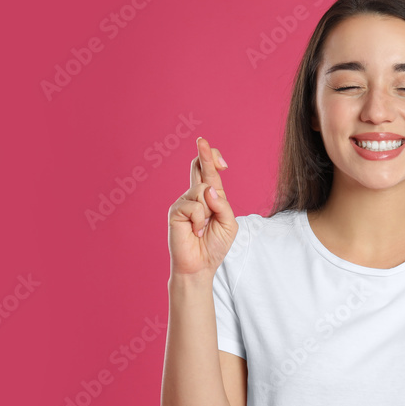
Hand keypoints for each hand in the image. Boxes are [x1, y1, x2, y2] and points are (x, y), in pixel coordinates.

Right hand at [167, 136, 237, 277]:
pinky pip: (194, 206)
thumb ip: (223, 205)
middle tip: (202, 140)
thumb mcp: (229, 224)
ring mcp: (184, 202)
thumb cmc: (214, 245)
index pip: (209, 173)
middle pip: (198, 168)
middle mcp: (195, 196)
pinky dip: (199, 220)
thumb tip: (208, 190)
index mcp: (210, 197)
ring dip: (208, 210)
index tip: (220, 159)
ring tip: (203, 228)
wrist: (200, 266)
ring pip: (201, 190)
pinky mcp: (175, 211)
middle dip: (204, 154)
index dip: (212, 160)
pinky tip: (195, 232)